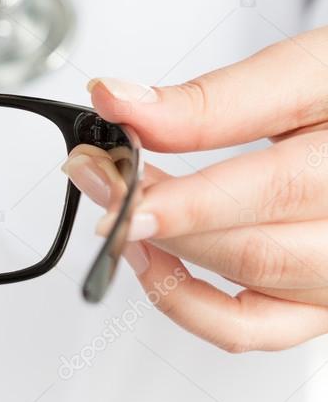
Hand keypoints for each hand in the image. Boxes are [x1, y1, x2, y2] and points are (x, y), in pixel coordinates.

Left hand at [63, 26, 327, 351]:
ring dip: (164, 252)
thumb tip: (119, 102)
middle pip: (252, 247)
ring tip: (117, 207)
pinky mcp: (319, 301)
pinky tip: (150, 261)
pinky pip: (253, 330)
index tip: (114, 172)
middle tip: (96, 171)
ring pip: (248, 288)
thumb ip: (215, 98)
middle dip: (156, 212)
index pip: (277, 189)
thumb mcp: (308, 71)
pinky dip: (189, 306)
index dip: (188, 194)